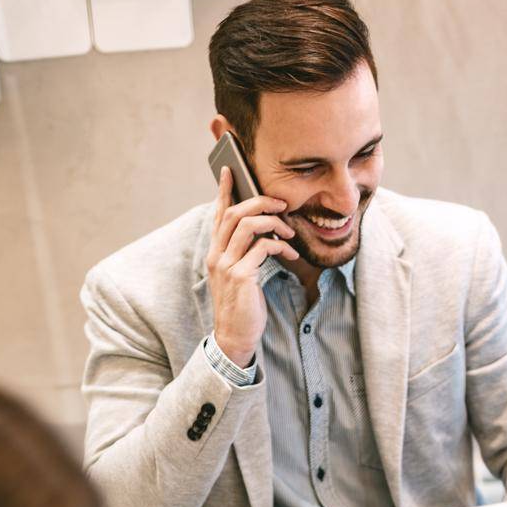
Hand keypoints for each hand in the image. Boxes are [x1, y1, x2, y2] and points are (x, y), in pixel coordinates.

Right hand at [206, 166, 299, 367]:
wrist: (235, 336)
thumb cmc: (242, 305)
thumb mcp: (239, 274)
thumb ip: (244, 252)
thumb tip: (263, 230)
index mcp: (215, 252)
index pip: (218, 215)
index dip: (224, 191)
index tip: (229, 170)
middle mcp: (217, 255)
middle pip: (234, 213)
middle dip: (260, 202)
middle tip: (281, 204)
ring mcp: (227, 266)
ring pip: (248, 226)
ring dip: (273, 222)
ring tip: (290, 231)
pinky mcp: (241, 277)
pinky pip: (263, 248)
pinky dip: (280, 245)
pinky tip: (291, 254)